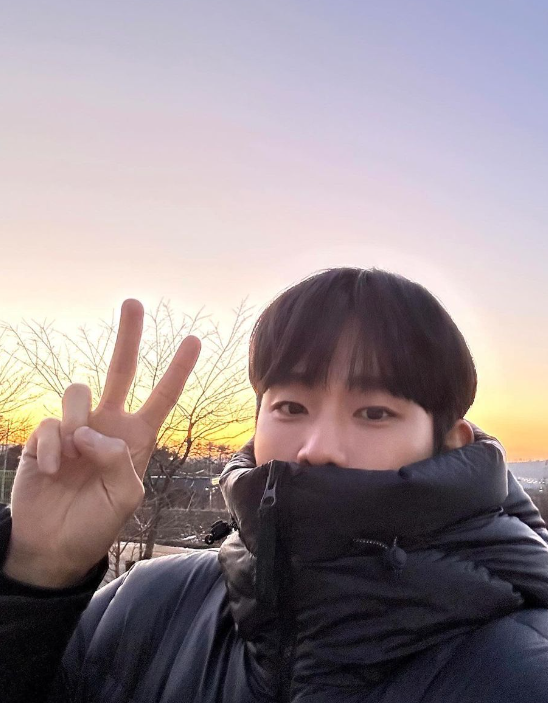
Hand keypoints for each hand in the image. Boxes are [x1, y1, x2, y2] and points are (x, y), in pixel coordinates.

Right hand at [3, 300, 200, 587]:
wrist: (53, 545)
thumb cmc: (96, 523)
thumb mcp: (126, 497)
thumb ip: (119, 460)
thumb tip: (91, 431)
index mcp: (136, 438)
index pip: (162, 398)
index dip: (177, 370)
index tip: (194, 340)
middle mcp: (108, 424)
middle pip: (122, 370)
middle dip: (129, 337)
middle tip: (134, 303)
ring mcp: (76, 427)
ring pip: (79, 392)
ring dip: (76, 423)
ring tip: (72, 460)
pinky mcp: (46, 435)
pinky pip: (49, 423)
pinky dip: (51, 448)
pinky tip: (51, 470)